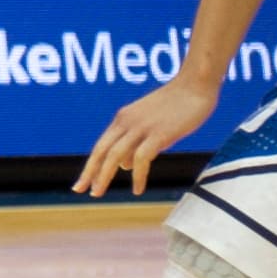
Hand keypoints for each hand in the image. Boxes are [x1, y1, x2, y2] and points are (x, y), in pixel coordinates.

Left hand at [76, 75, 218, 196]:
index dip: (90, 165)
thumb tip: (123, 165)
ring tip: (98, 193)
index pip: (101, 146)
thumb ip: (135, 142)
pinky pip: (142, 158)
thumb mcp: (149, 123)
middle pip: (102, 151)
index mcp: (123, 118)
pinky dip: (137, 176)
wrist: (196, 84)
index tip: (82, 183)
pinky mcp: (159, 133)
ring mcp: (142, 127)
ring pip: (115, 155)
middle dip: (89, 172)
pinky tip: (137, 190)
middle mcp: (127, 122)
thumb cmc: (176, 104)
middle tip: (80, 190)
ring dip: (103, 175)